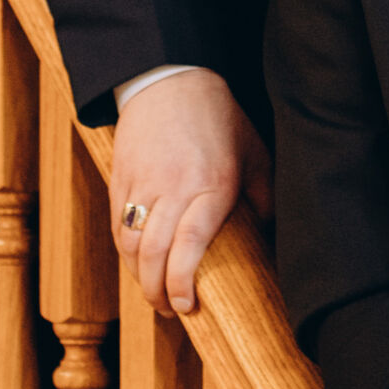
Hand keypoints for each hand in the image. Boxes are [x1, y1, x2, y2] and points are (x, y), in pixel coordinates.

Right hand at [112, 67, 272, 314]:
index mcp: (211, 182)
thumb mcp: (253, 150)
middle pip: (155, 252)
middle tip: (170, 309)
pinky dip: (125, 253)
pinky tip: (137, 266)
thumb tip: (271, 234)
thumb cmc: (218, 117)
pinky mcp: (120, 178)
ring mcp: (142, 182)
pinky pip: (117, 225)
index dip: (183, 281)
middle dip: (158, 291)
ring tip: (154, 295)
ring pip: (130, 243)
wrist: (170, 79)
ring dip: (139, 277)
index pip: (190, 243)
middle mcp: (173, 186)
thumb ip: (263, 194)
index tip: (188, 306)